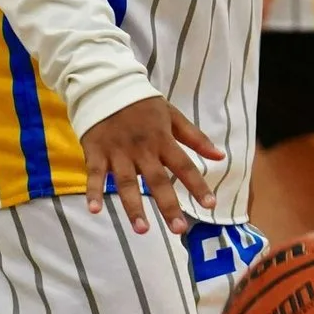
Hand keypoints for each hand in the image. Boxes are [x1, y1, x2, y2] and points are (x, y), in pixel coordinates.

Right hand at [82, 96, 222, 235]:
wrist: (105, 84)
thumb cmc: (141, 103)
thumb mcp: (171, 115)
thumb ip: (195, 137)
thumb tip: (220, 156)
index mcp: (162, 140)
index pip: (184, 166)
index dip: (197, 185)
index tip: (210, 205)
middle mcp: (142, 149)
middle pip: (157, 180)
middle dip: (168, 205)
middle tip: (178, 230)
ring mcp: (118, 152)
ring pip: (126, 183)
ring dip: (133, 207)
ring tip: (142, 230)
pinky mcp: (96, 152)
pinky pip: (95, 175)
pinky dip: (93, 192)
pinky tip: (94, 210)